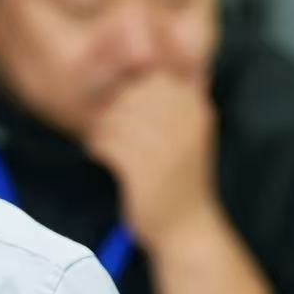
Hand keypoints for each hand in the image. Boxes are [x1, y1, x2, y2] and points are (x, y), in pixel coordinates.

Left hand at [83, 71, 222, 248]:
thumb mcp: (188, 132)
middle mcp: (184, 120)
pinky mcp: (142, 164)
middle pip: (128, 91)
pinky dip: (97, 148)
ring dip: (103, 129)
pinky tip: (105, 159)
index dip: (130, 90)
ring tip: (108, 146)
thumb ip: (178, 97)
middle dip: (113, 108)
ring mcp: (164, 142)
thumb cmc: (181, 179)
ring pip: (112, 115)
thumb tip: (156, 64)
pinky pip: (103, 140)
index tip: (129, 113)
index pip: (151, 74)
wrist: (187, 229)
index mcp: (196, 106)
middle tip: (112, 130)